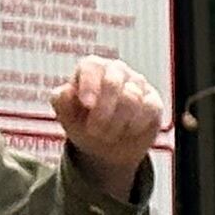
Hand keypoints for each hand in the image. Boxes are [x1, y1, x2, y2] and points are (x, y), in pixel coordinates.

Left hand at [53, 56, 164, 198]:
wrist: (106, 148)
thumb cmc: (83, 124)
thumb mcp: (66, 116)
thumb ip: (61, 101)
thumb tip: (67, 90)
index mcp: (92, 68)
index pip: (92, 66)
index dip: (89, 84)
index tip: (87, 105)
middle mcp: (116, 70)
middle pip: (113, 82)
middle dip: (103, 111)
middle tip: (94, 131)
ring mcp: (137, 84)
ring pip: (131, 98)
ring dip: (117, 123)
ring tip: (107, 136)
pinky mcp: (153, 101)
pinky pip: (148, 109)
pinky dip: (136, 124)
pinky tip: (127, 132)